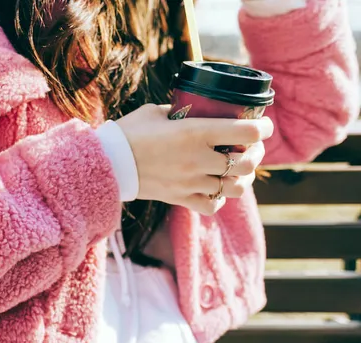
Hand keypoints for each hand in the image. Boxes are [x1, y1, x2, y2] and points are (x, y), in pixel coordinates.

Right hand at [116, 104, 272, 215]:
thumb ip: (180, 112)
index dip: (263, 128)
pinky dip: (219, 199)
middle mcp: (198, 159)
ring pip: (235, 187)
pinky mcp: (179, 198)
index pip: (246, 132)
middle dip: (255, 155)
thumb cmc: (129, 132)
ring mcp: (190, 182)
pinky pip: (212, 205)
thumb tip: (194, 111)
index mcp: (195, 132)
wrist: (106, 163)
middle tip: (251, 149)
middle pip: (246, 163)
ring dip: (241, 179)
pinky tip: (215, 189)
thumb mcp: (157, 112)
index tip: (263, 126)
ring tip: (236, 171)